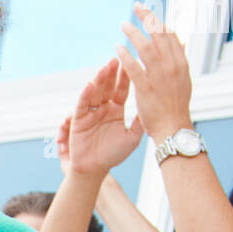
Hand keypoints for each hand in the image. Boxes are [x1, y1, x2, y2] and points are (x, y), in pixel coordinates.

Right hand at [64, 58, 145, 177]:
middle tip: (117, 58)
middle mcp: (103, 109)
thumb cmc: (112, 156)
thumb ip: (140, 121)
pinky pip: (82, 105)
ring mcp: (90, 113)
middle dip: (112, 73)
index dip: (125, 77)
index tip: (132, 62)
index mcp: (116, 110)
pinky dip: (86, 94)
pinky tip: (91, 85)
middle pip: (108, 87)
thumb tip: (154, 105)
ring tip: (105, 67)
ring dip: (99, 79)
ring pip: (95, 92)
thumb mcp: (132, 137)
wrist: (94, 170)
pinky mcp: (78, 120)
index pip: (121, 89)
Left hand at [117, 3, 194, 143]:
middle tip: (137, 7)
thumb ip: (180, 60)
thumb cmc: (176, 108)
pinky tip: (118, 48)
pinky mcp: (146, 87)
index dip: (160, 22)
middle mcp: (172, 66)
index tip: (150, 14)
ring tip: (124, 25)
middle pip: (159, 34)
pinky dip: (125, 55)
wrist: (174, 128)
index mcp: (181, 63)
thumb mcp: (184, 80)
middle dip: (148, 18)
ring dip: (133, 33)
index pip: (171, 35)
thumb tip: (181, 42)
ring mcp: (160, 76)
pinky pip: (133, 66)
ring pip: (145, 46)